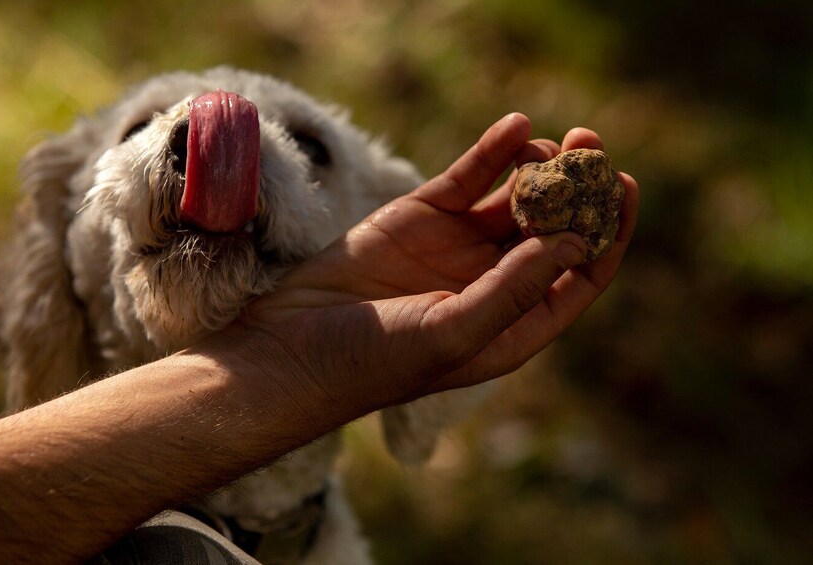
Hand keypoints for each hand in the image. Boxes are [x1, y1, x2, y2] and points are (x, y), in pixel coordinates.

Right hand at [226, 114, 638, 417]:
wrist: (291, 348)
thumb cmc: (375, 361)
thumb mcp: (453, 331)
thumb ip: (514, 289)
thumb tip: (577, 242)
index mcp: (512, 323)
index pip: (578, 276)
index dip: (606, 234)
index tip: (621, 189)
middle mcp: (492, 282)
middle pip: (553, 228)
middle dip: (577, 189)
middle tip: (591, 147)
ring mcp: (456, 247)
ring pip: (515, 197)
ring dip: (539, 166)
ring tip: (549, 142)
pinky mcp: (420, 217)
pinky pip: (467, 179)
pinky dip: (492, 152)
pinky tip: (514, 127)